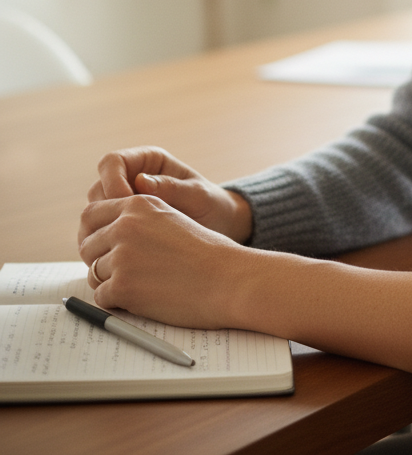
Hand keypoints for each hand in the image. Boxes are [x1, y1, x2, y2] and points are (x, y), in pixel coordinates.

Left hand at [78, 193, 256, 324]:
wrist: (228, 278)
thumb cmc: (207, 254)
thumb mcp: (172, 220)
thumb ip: (139, 222)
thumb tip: (102, 238)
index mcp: (140, 203)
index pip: (92, 214)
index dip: (96, 232)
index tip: (106, 246)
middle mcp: (126, 225)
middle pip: (88, 245)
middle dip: (101, 259)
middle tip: (125, 271)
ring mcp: (122, 255)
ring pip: (94, 272)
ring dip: (112, 282)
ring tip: (144, 285)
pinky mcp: (122, 285)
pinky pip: (101, 297)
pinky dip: (118, 302)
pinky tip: (144, 298)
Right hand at [84, 147, 251, 244]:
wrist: (217, 227)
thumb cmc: (211, 204)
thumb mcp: (198, 195)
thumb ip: (172, 188)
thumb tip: (141, 182)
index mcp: (147, 162)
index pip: (113, 162)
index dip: (112, 180)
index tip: (127, 202)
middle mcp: (130, 180)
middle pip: (97, 189)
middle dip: (105, 209)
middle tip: (121, 229)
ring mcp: (123, 205)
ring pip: (93, 214)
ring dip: (100, 230)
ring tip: (119, 246)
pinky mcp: (120, 227)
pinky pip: (100, 234)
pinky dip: (104, 245)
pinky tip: (119, 256)